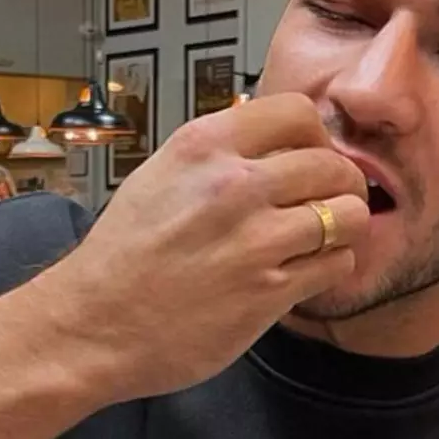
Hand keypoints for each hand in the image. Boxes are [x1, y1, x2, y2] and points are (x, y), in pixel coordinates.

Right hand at [0, 95, 368, 438]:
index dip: (317, 136)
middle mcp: (234, 186)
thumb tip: (272, 143)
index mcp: (204, 147)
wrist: (91, 326)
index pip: (298, 112)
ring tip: (320, 240)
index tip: (311, 156)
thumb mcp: (160, 176)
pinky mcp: (269, 292)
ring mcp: (255, 241)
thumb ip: (217, 155)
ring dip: (342, 227)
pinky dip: (331, 266)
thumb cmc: (121, 257)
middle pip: (332, 164)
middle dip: (340, 184)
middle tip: (328, 202)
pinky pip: (336, 263)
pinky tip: (306, 271)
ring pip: (347, 214)